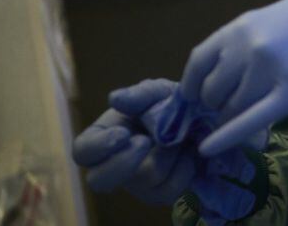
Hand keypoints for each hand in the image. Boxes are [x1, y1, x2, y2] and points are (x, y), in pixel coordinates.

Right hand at [72, 79, 197, 204]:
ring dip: (166, 154)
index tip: (124, 133)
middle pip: (99, 181)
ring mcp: (137, 184)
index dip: (99, 146)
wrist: (204, 120)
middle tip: (146, 141)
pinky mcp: (160, 194)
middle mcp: (114, 165)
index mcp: (104, 137)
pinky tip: (188, 152)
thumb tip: (114, 99)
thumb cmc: (171, 104)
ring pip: (144, 180)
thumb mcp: (158, 92)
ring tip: (179, 137)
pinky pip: (169, 190)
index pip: (83, 151)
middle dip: (124, 162)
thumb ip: (139, 95)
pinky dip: (184, 167)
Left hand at [180, 0, 287, 156]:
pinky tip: (209, 148)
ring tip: (253, 109)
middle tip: (235, 104)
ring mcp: (267, 72)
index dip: (190, 85)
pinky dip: (226, 137)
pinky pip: (248, 121)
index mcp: (238, 29)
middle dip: (217, 104)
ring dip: (234, 117)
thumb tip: (213, 78)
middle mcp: (247, 49)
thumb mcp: (265, 22)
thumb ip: (239, 45)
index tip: (190, 99)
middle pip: (211, 92)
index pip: (197, 62)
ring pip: (230, 109)